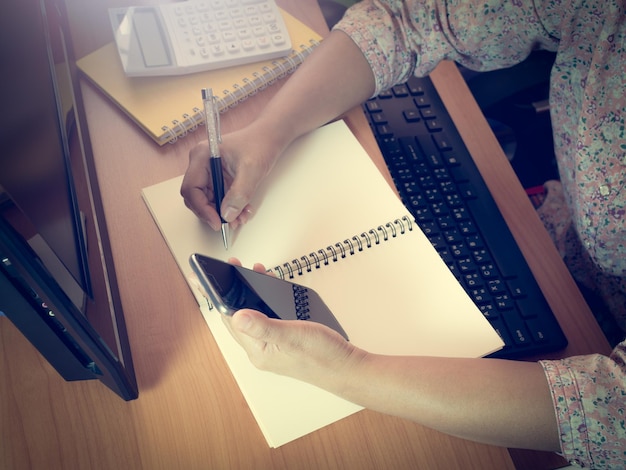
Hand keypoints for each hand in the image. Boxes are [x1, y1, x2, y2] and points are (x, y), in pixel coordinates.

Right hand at [180, 124, 285, 230]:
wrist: (270, 137)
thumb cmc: (259, 145)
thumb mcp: (251, 171)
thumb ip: (239, 194)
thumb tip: (227, 215)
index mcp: (202, 156)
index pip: (191, 188)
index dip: (202, 208)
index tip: (217, 222)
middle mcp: (201, 164)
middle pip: (197, 197)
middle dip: (213, 212)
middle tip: (229, 223)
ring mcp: (209, 172)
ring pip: (208, 200)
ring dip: (223, 213)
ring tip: (241, 218)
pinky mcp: (219, 178)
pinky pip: (219, 198)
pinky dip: (230, 207)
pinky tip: (243, 211)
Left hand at [222, 259, 364, 388]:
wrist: (348, 368)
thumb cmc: (323, 357)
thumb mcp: (291, 336)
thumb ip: (263, 326)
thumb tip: (237, 315)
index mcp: (257, 351)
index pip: (229, 320)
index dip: (217, 296)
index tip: (206, 278)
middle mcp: (262, 350)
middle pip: (238, 315)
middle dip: (233, 290)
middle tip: (233, 267)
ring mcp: (273, 345)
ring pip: (254, 314)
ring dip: (251, 293)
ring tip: (254, 272)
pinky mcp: (286, 341)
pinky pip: (268, 317)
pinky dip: (266, 300)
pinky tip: (272, 290)